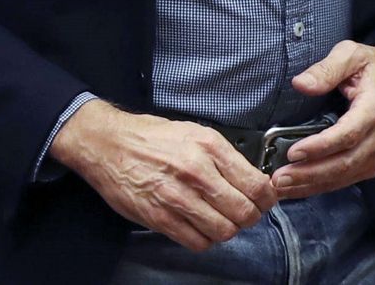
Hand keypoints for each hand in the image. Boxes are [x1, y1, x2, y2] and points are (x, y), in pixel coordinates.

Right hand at [49, 100, 276, 250]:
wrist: (108, 144)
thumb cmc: (151, 137)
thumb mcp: (193, 132)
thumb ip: (223, 156)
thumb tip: (251, 179)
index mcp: (208, 146)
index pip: (255, 184)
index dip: (266, 198)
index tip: (264, 200)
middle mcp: (196, 171)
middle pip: (243, 212)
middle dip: (249, 217)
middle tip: (243, 213)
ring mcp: (177, 197)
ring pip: (223, 231)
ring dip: (226, 229)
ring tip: (219, 220)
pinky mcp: (160, 217)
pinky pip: (198, 242)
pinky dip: (204, 239)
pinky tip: (199, 227)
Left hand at [269, 42, 374, 199]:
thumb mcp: (351, 54)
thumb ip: (327, 69)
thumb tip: (300, 84)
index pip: (348, 134)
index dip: (321, 147)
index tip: (293, 152)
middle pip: (346, 162)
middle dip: (311, 174)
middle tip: (279, 179)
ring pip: (347, 175)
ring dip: (314, 184)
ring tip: (283, 188)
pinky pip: (351, 178)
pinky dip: (325, 186)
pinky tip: (302, 188)